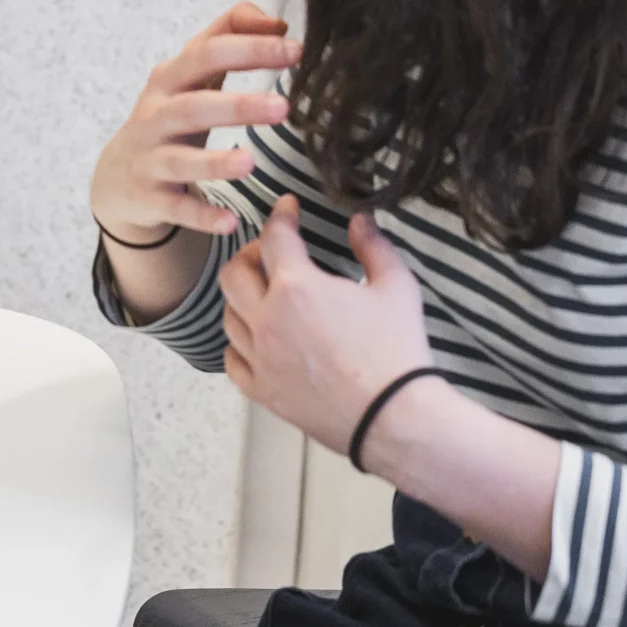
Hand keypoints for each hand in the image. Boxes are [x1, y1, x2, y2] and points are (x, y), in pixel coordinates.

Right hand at [89, 2, 296, 241]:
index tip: (295, 51)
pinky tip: (229, 221)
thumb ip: (228, 36)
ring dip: (214, 163)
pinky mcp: (150, 197)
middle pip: (193, 107)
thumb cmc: (169, 114)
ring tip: (249, 163)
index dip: (249, 49)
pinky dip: (200, 215)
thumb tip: (276, 21)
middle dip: (237, 106)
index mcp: (170, 79)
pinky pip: (176, 207)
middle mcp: (156, 116)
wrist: (118, 175)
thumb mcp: (189, 73)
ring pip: (180, 160)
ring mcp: (150, 158)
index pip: (207, 53)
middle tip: (283, 109)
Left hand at [220, 196, 433, 457]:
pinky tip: (257, 339)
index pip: (274, 237)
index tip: (287, 208)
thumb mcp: (396, 287)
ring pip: (229, 316)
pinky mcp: (263, 391)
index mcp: (296, 288)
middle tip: (271, 252)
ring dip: (243, 298)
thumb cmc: (397, 351)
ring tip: (265, 295)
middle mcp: (267, 320)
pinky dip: (239, 344)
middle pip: (234, 273)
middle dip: (250, 254)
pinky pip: (233, 360)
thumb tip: (360, 222)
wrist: (394, 418)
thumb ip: (374, 247)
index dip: (280, 215)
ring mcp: (260, 358)